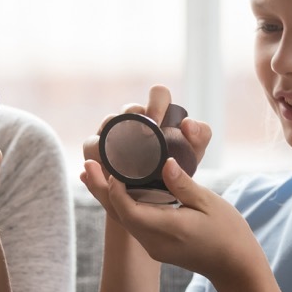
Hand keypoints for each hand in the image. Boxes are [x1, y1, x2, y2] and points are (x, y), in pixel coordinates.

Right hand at [81, 85, 211, 216]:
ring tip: (120, 158)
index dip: (157, 102)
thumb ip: (199, 136)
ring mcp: (114, 133)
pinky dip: (96, 156)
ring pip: (106, 126)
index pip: (158, 93)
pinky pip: (91, 148)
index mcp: (157, 113)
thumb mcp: (193, 153)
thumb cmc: (176, 168)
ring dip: (112, 138)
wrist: (155, 197)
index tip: (157, 121)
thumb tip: (187, 124)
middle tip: (142, 138)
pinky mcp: (98, 151)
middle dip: (133, 119)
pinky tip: (104, 168)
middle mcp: (134, 119)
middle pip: (128, 109)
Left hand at [95, 157, 262, 285]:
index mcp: (167, 229)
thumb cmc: (228, 233)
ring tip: (91, 175)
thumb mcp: (209, 203)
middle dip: (101, 190)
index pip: (129, 210)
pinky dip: (121, 205)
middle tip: (86, 166)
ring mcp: (153, 247)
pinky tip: (115, 191)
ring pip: (123, 219)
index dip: (115, 189)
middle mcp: (154, 242)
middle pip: (118, 215)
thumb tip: (165, 163)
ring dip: (107, 197)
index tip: (111, 167)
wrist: (234, 267)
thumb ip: (183, 184)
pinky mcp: (156, 247)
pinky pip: (132, 223)